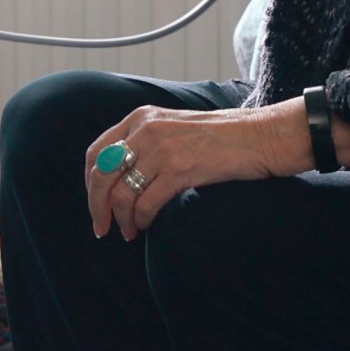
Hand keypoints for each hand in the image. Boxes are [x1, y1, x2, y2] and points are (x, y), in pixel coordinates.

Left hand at [82, 104, 299, 242]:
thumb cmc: (219, 138)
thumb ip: (144, 144)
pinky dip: (142, 220)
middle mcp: (145, 130)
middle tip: (101, 228)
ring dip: (121, 219)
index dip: (90, 183)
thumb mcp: (172, 128)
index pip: (96, 152)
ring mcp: (162, 149)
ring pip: (122, 193)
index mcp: (139, 118)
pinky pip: (146, 203)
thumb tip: (118, 179)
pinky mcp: (180, 170)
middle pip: (101, 174)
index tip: (95, 204)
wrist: (259, 136)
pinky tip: (146, 227)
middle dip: (97, 206)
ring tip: (129, 232)